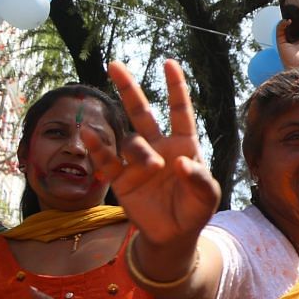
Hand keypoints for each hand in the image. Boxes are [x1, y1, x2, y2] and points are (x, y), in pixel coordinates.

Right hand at [85, 61, 219, 249]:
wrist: (173, 235)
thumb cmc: (194, 211)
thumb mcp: (207, 197)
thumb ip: (199, 179)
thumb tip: (181, 163)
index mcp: (184, 146)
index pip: (180, 112)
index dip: (175, 88)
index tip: (169, 63)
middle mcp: (158, 147)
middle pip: (141, 113)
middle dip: (129, 89)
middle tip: (115, 65)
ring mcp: (137, 161)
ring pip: (130, 142)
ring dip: (139, 152)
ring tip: (152, 168)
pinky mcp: (120, 178)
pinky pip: (107, 158)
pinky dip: (98, 147)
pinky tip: (90, 134)